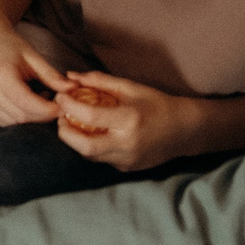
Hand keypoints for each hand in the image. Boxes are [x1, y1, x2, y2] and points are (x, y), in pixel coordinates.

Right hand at [0, 22, 65, 126]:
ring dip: (30, 117)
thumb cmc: (10, 46)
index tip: (65, 107)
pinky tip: (23, 102)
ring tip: (38, 99)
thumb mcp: (33, 58)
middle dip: (43, 115)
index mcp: (1, 77)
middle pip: (22, 117)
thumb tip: (74, 90)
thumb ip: (52, 77)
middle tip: (55, 105)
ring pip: (13, 122)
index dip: (50, 110)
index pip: (29, 105)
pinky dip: (17, 117)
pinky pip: (3, 122)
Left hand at [53, 70, 199, 170]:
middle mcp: (127, 144)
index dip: (69, 106)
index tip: (61, 96)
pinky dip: (92, 147)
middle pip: (84, 146)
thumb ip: (99, 81)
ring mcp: (127, 160)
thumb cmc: (157, 104)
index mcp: (129, 120)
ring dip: (76, 141)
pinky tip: (93, 135)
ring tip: (73, 125)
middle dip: (65, 133)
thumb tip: (71, 76)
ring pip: (89, 156)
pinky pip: (101, 159)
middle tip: (61, 118)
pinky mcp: (127, 169)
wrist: (184, 130)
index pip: (90, 116)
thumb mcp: (130, 87)